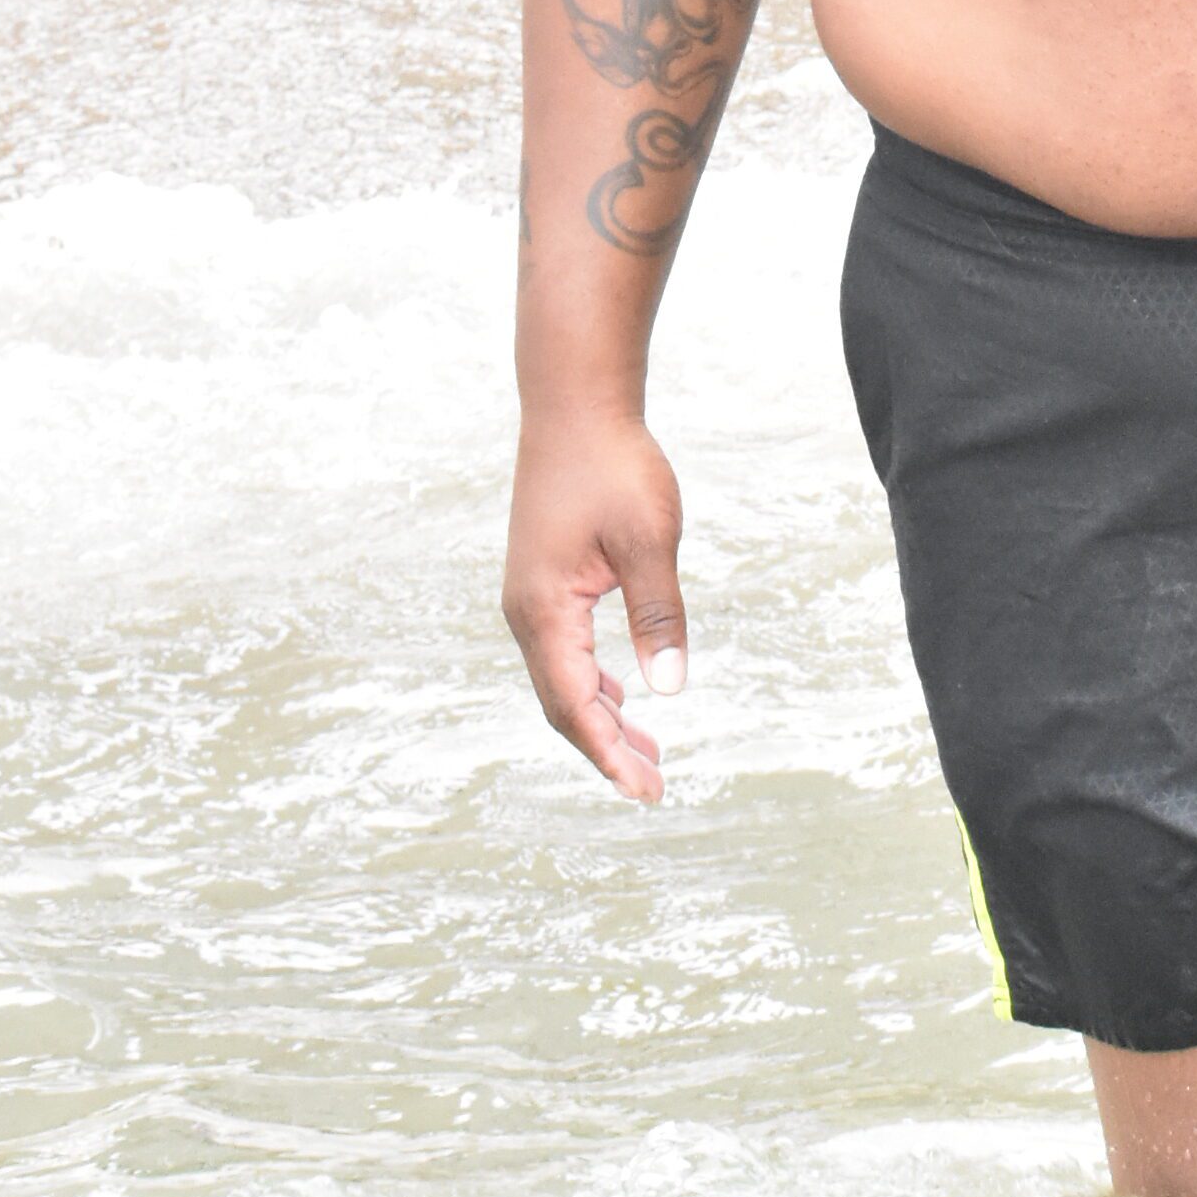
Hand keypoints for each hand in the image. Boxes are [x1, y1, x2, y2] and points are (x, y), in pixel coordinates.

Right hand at [502, 407, 691, 802]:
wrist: (574, 405)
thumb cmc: (614, 466)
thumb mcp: (649, 540)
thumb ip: (658, 615)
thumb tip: (670, 688)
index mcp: (545, 611)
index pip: (576, 706)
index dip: (609, 754)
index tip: (645, 791)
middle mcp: (526, 614)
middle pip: (564, 704)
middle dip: (608, 748)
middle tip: (654, 787)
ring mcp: (530, 599)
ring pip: (562, 681)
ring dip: (602, 720)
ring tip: (648, 753)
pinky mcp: (542, 583)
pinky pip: (563, 653)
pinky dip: (593, 685)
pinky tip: (624, 696)